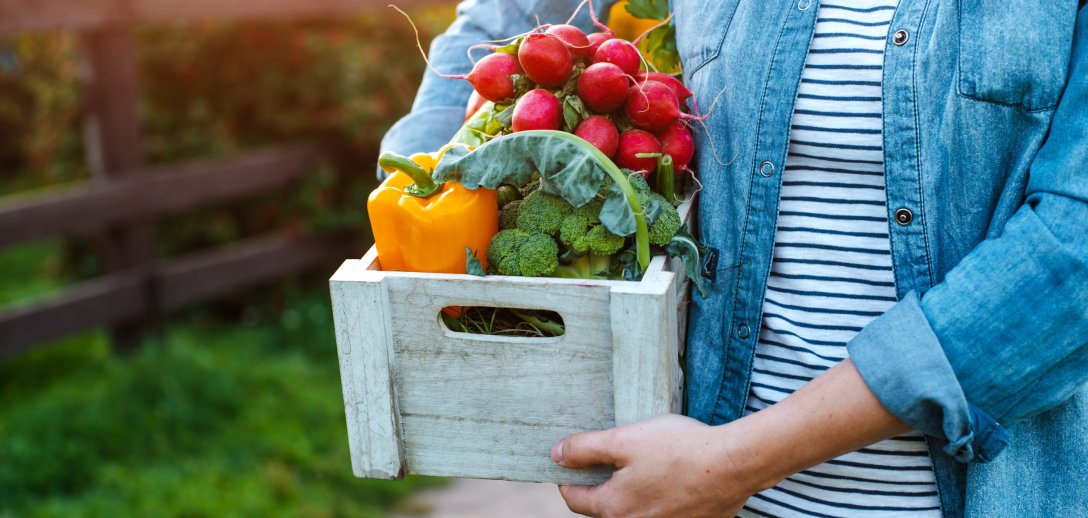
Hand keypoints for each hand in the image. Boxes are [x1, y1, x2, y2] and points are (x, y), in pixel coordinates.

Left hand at [550, 359, 912, 516]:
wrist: (733, 464)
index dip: (568, 478)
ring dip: (630, 493)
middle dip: (600, 486)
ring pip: (633, 513)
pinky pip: (662, 513)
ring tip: (641, 466)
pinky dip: (658, 498)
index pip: (574, 499)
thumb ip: (585, 448)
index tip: (571, 462)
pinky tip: (669, 477)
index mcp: (613, 507)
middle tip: (608, 459)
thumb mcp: (624, 439)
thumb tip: (556, 455)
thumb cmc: (679, 449)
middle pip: (603, 509)